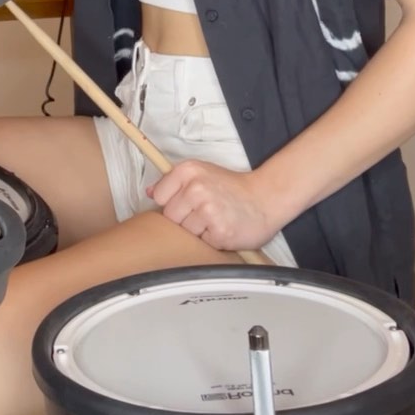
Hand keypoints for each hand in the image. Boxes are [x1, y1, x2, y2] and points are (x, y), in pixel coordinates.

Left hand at [147, 159, 278, 252]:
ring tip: (215, 220)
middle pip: (170, 216)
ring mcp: (207, 210)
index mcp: (189, 171)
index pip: (159, 196)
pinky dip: (211, 240)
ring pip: (184, 232)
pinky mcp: (219, 232)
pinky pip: (201, 243)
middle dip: (184, 218)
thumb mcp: (202, 174)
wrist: (265, 198)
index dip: (172, 202)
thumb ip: (174, 182)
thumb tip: (149, 193)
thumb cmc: (232, 188)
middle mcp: (196, 188)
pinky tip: (222, 228)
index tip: (187, 202)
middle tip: (205, 212)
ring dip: (198, 231)